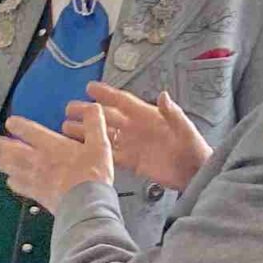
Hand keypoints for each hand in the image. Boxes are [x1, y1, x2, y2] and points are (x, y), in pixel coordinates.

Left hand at [0, 106, 112, 209]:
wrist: (86, 204)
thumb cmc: (92, 175)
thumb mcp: (100, 145)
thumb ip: (94, 124)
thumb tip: (93, 108)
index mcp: (51, 145)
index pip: (26, 130)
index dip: (16, 124)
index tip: (11, 122)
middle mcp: (38, 160)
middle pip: (10, 150)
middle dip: (0, 145)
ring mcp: (34, 178)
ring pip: (9, 168)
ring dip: (3, 163)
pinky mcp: (35, 193)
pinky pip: (17, 186)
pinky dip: (12, 182)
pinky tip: (12, 181)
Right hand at [82, 83, 209, 191]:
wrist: (196, 174)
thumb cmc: (194, 149)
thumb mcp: (186, 130)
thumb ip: (173, 114)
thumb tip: (163, 95)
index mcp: (149, 116)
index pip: (124, 102)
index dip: (107, 94)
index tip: (90, 88)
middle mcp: (137, 128)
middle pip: (108, 117)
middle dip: (89, 112)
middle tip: (70, 108)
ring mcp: (133, 145)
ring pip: (105, 135)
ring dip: (87, 131)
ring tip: (67, 128)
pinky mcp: (132, 162)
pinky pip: (109, 154)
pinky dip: (95, 151)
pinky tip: (81, 149)